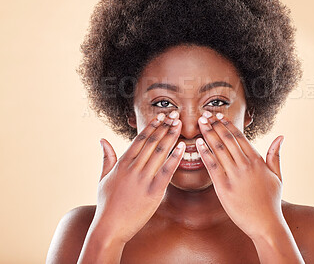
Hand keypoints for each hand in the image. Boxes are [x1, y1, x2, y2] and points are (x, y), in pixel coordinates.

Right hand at [92, 111, 184, 243]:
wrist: (109, 228)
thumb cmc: (106, 204)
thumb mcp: (103, 178)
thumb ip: (106, 157)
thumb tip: (102, 139)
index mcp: (122, 163)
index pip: (139, 139)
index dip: (151, 126)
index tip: (161, 116)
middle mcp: (133, 168)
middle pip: (151, 142)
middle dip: (164, 126)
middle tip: (175, 114)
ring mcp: (143, 179)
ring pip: (159, 152)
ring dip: (171, 136)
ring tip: (179, 124)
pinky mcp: (153, 192)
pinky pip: (166, 171)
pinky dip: (175, 158)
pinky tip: (182, 147)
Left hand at [196, 111, 284, 239]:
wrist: (266, 224)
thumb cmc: (271, 201)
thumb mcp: (277, 176)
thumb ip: (275, 155)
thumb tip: (280, 136)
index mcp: (257, 160)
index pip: (239, 137)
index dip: (227, 124)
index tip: (218, 116)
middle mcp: (245, 165)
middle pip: (227, 139)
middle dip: (214, 124)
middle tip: (204, 113)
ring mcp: (234, 175)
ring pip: (219, 149)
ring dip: (208, 134)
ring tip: (200, 122)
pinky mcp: (224, 187)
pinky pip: (212, 166)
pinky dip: (204, 153)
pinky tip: (198, 143)